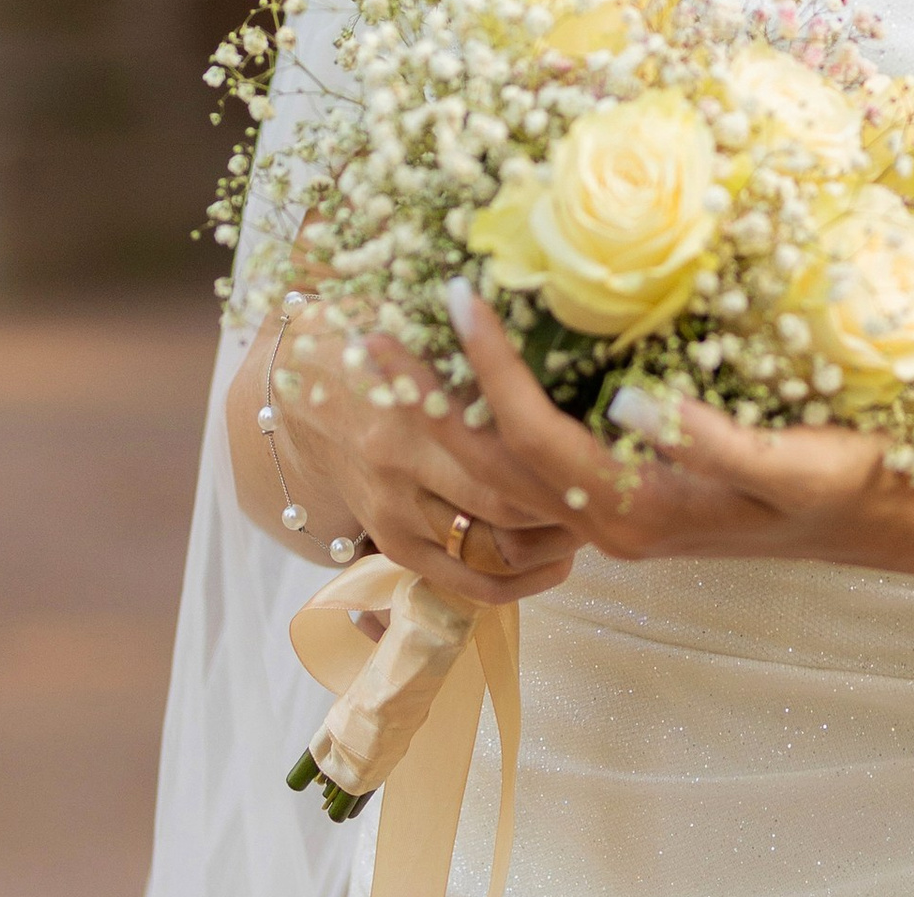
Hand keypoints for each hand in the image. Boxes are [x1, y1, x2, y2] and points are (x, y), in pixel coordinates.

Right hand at [261, 305, 582, 605]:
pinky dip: (513, 584)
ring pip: (486, 551)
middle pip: (501, 502)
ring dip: (546, 544)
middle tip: (611, 488)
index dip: (559, 457)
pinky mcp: (390, 546)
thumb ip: (476, 345)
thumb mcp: (420, 330)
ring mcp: (392, 515)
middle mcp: (398, 468)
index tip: (608, 446)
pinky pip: (459, 582)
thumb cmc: (376, 346)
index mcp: (408, 409)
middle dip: (563, 504)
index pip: (500, 450)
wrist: (302, 396)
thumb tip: (556, 330)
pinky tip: (556, 566)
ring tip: (592, 525)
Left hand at [446, 282, 898, 566]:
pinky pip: (537, 471)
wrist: (883, 517)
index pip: (537, 438)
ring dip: (450, 414)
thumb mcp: (795, 459)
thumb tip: (629, 403)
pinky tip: (476, 383)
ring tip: (403, 351)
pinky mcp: (629, 499)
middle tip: (379, 328)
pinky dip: (493, 426)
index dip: (493, 367)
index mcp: (641, 511)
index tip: (459, 296)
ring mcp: (616, 517)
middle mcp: (613, 523)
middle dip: (436, 397)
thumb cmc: (847, 479)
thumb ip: (712, 439)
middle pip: (496, 468)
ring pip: (506, 476)